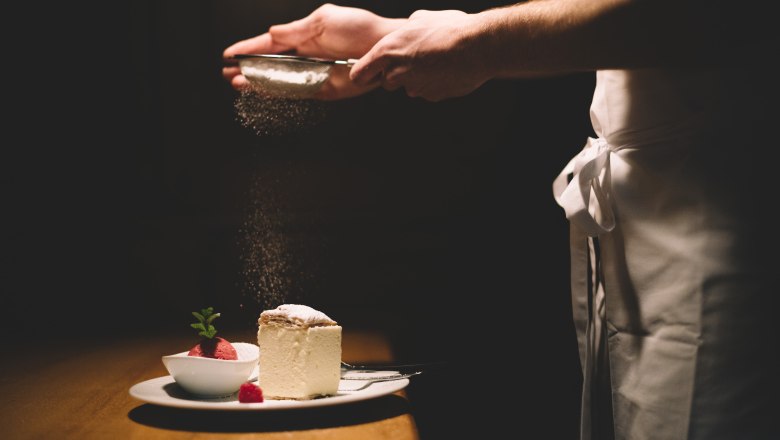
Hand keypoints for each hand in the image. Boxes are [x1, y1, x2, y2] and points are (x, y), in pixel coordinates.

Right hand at [223, 4, 404, 99]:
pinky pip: (295, 92)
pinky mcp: (322, 89)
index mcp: (303, 36)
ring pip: (278, 81)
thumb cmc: (360, 28)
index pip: (269, 44)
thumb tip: (272, 33)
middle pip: (269, 65)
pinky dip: (277, 93)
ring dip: (257, 83)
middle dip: (248, 69)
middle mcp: (304, 56)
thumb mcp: (323, 20)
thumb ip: (296, 30)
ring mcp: (311, 73)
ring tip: (237, 84)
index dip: (249, 48)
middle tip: (228, 74)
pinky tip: (260, 92)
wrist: (382, 47)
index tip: (229, 54)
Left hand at [350, 10, 491, 101]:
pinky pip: (428, 92)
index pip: (360, 73)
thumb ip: (406, 30)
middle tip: (415, 59)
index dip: (363, 74)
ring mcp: (415, 87)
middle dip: (396, 74)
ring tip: (436, 61)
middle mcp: (397, 72)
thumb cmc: (450, 28)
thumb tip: (406, 32)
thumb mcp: (422, 18)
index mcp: (388, 51)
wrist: (478, 47)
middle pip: (387, 82)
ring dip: (417, 78)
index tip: (365, 75)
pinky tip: (447, 69)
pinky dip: (434, 84)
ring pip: (410, 87)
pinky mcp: (432, 96)